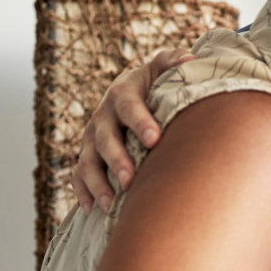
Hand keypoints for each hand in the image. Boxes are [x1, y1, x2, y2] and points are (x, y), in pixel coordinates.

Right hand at [72, 48, 196, 211]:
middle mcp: (102, 116)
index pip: (129, 106)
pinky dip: (83, 193)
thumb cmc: (153, 84)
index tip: (155, 139)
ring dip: (98, 183)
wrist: (127, 94)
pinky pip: (79, 176)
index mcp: (122, 93)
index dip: (140, 122)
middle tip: (130, 180)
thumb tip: (192, 60)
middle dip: (117, 160)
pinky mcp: (86, 157)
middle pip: (105, 139)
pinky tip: (93, 211)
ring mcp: (91, 139)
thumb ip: (174, 61)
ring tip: (110, 203)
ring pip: (88, 162)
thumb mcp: (162, 68)